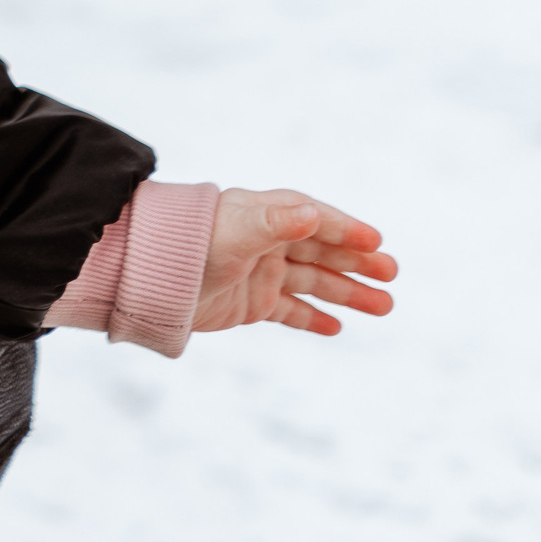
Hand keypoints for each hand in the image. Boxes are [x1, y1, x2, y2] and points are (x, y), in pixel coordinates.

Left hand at [192, 187, 397, 336]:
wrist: (148, 277)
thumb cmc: (191, 244)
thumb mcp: (236, 231)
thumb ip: (275, 223)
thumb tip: (313, 213)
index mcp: (264, 216)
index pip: (315, 220)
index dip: (346, 230)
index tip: (377, 243)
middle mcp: (266, 243)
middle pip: (322, 252)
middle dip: (357, 263)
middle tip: (392, 275)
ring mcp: (260, 273)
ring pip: (314, 283)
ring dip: (348, 293)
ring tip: (384, 306)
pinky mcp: (250, 303)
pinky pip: (290, 310)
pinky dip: (312, 318)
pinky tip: (337, 328)